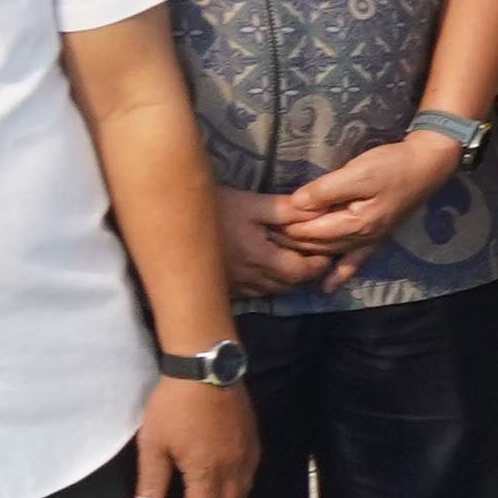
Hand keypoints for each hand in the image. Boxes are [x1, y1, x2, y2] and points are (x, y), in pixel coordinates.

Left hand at [134, 374, 259, 497]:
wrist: (206, 367)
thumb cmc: (173, 405)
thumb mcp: (153, 442)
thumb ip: (152, 479)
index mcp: (206, 471)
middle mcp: (232, 467)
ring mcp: (245, 452)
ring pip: (243, 491)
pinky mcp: (252, 438)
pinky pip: (251, 473)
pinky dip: (243, 489)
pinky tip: (238, 488)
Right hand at [212, 186, 335, 300]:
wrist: (170, 221)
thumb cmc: (213, 208)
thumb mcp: (251, 204)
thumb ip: (287, 211)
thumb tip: (320, 212)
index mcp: (260, 259)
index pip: (301, 273)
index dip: (318, 265)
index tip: (326, 253)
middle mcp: (248, 280)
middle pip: (288, 285)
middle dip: (304, 273)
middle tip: (314, 257)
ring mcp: (233, 287)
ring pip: (271, 292)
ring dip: (285, 280)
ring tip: (292, 261)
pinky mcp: (221, 288)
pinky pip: (252, 293)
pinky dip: (265, 284)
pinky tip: (264, 268)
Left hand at [270, 129, 468, 273]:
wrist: (428, 165)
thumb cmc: (393, 165)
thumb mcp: (357, 172)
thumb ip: (324, 191)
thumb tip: (295, 205)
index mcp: (354, 224)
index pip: (309, 231)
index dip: (284, 227)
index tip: (260, 222)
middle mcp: (360, 239)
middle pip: (316, 245)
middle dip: (288, 241)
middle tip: (261, 236)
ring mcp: (369, 240)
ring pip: (330, 253)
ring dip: (305, 255)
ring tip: (279, 252)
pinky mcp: (376, 236)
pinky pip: (355, 261)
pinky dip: (340, 275)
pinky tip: (326, 287)